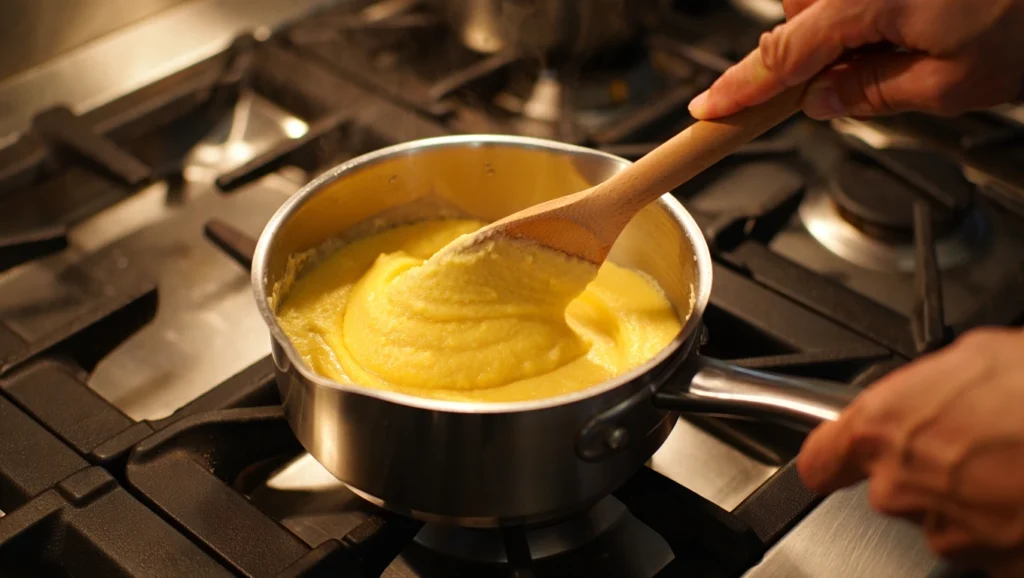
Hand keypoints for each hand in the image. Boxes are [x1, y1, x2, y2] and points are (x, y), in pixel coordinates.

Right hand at [688, 0, 1023, 119]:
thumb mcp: (950, 85)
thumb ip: (871, 94)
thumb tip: (822, 101)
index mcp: (864, 2)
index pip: (779, 58)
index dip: (739, 91)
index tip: (707, 109)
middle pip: (798, 19)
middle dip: (817, 51)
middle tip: (870, 71)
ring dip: (848, 24)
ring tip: (912, 34)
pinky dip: (866, 5)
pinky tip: (918, 12)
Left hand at [797, 328, 1023, 576]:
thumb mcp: (975, 355)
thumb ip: (926, 387)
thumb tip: (926, 393)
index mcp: (882, 429)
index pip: (821, 460)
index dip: (833, 457)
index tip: (837, 459)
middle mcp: (902, 486)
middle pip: (892, 487)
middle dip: (927, 467)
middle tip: (980, 441)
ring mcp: (949, 532)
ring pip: (942, 517)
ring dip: (971, 497)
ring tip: (1017, 461)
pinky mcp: (994, 564)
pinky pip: (988, 546)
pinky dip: (1006, 525)